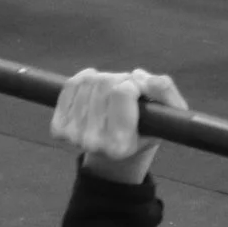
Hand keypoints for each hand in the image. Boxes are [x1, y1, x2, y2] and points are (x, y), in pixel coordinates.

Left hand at [51, 69, 187, 183]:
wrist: (119, 150)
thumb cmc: (147, 127)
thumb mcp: (168, 112)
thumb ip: (164, 91)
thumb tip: (138, 76)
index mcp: (121, 146)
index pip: (123, 92)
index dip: (136, 85)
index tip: (141, 94)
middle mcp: (93, 144)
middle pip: (105, 83)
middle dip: (120, 80)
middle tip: (127, 93)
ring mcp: (73, 137)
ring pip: (88, 81)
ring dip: (104, 80)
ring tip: (113, 95)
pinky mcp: (59, 128)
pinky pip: (72, 85)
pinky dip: (85, 79)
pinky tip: (95, 89)